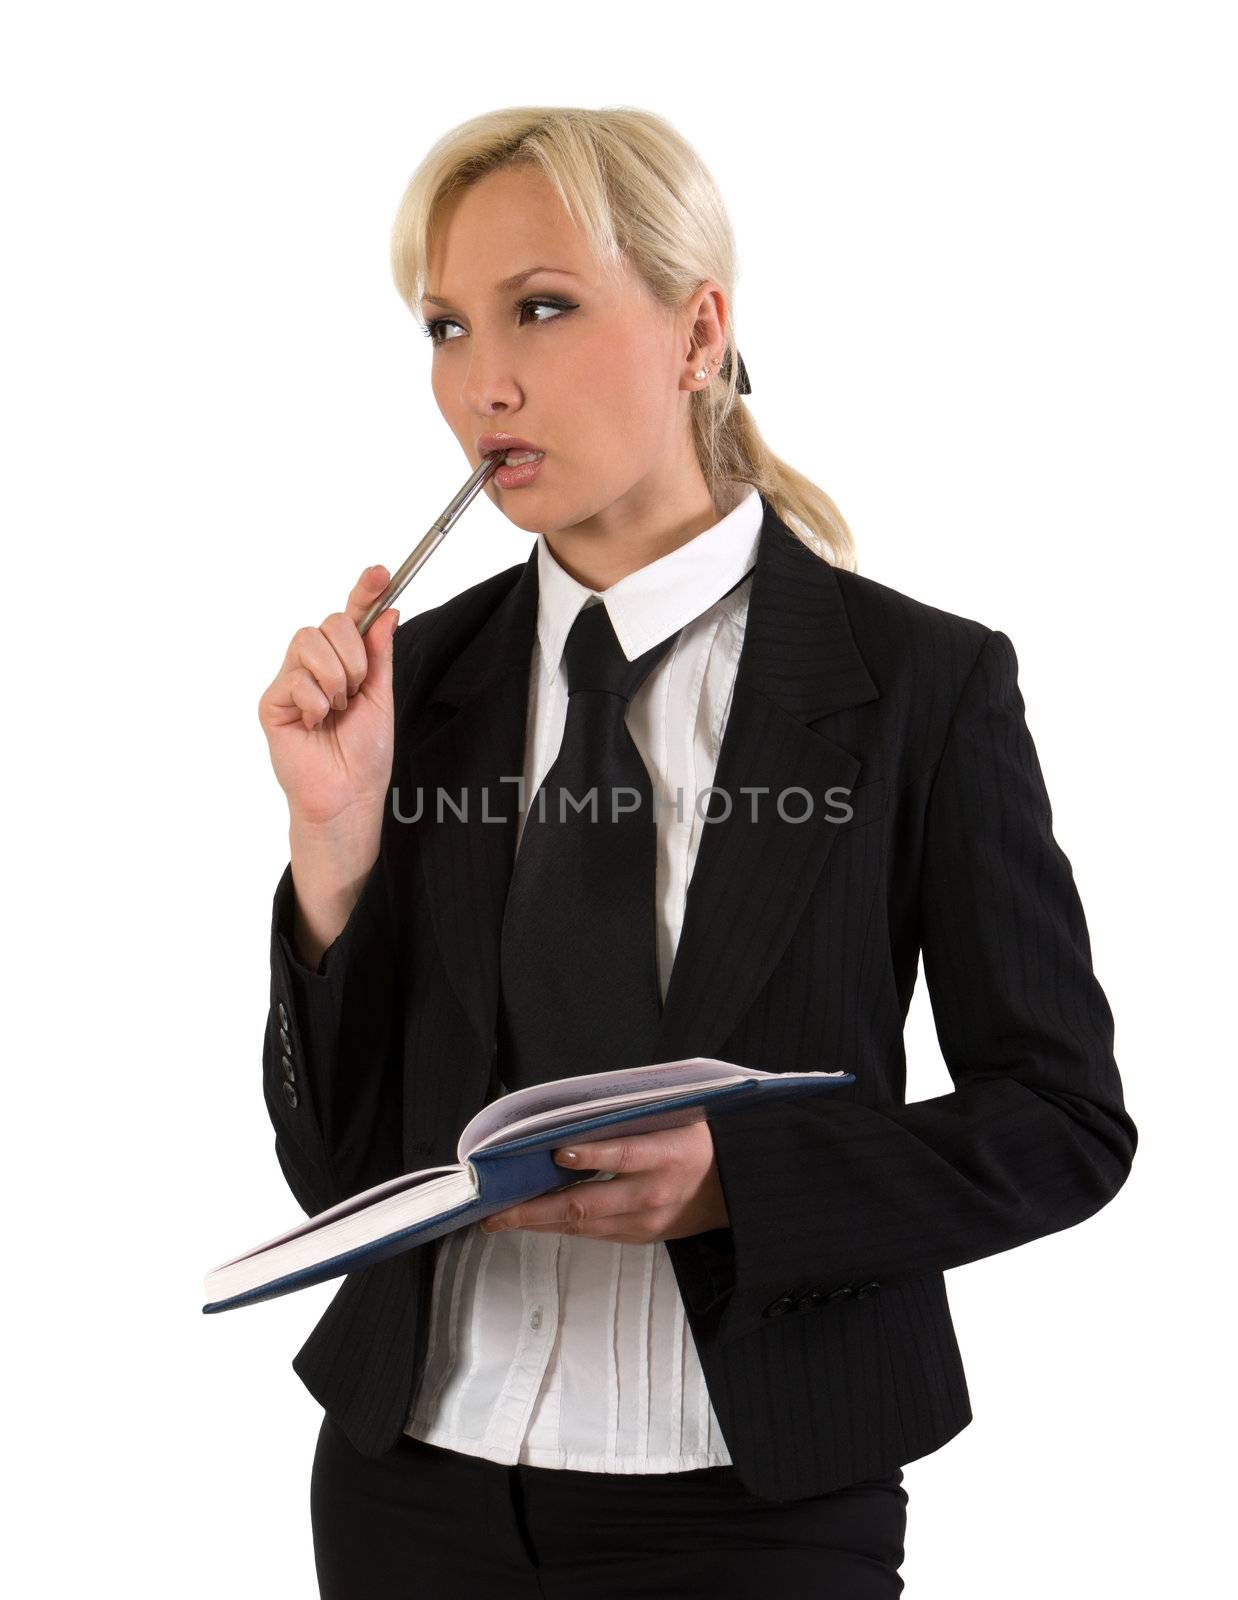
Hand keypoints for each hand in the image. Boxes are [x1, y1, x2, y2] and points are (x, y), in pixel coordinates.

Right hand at [258, 565, 400, 829]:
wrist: (348, 793)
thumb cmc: (365, 753)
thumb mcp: (381, 695)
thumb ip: (380, 653)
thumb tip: (388, 612)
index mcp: (345, 663)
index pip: (351, 617)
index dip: (364, 591)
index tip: (382, 573)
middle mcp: (315, 666)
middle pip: (329, 622)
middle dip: (353, 655)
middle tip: (356, 691)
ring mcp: (291, 681)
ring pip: (308, 642)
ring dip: (335, 678)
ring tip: (337, 710)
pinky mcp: (272, 701)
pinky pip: (295, 677)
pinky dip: (315, 701)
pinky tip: (316, 723)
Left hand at [479, 1122, 730, 1244]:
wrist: (735, 1187)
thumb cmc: (699, 1139)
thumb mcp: (677, 1116)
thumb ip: (632, 1117)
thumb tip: (578, 1111)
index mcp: (668, 1153)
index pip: (624, 1154)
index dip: (591, 1155)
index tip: (557, 1153)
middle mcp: (653, 1192)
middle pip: (587, 1203)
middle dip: (534, 1209)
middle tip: (496, 1210)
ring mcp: (645, 1220)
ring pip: (583, 1225)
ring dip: (538, 1223)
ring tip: (502, 1218)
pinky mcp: (641, 1236)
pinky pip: (593, 1233)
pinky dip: (561, 1226)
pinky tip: (535, 1221)